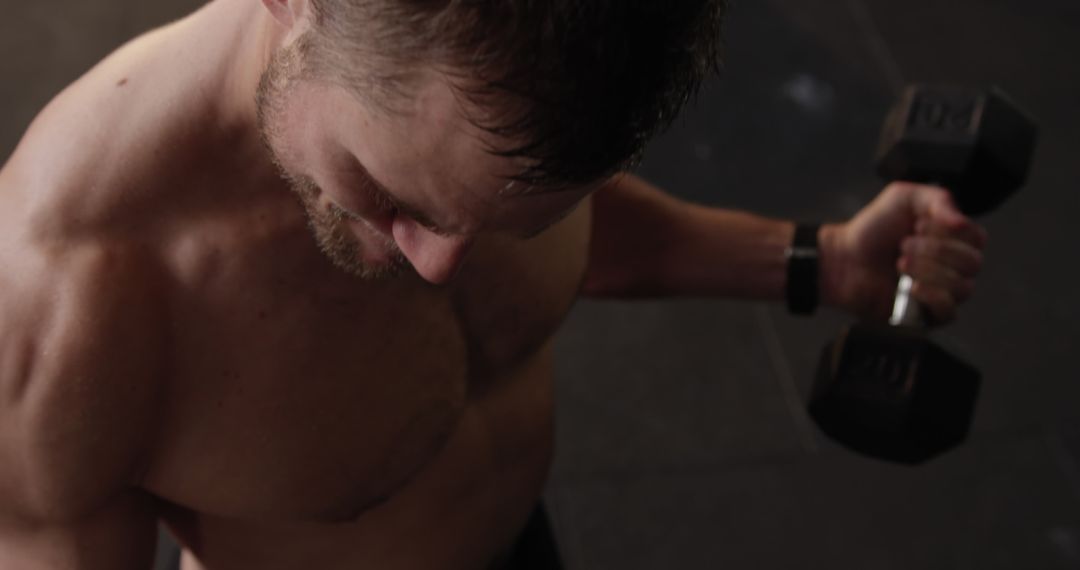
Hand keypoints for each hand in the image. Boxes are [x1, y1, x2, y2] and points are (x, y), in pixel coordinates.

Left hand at [820, 182, 987, 324]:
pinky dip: (932, 296)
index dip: (951, 231)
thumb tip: (962, 222)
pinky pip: (949, 312)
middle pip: (972, 263)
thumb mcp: (904, 198)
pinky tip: (910, 286)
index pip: (977, 239)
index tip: (919, 224)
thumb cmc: (872, 229)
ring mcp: (941, 292)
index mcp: (952, 240)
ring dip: (929, 270)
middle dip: (936, 250)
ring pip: (964, 287)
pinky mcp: (926, 315)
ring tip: (899, 262)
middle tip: (903, 244)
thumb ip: (938, 200)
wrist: (842, 258)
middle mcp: (952, 267)